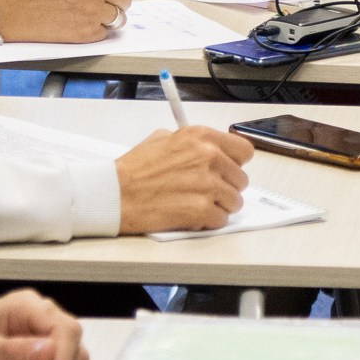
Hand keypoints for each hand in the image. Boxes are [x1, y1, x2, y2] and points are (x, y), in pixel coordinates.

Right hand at [0, 0, 132, 42]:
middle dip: (118, 5)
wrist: (14, 7)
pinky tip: (79, 25)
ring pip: (119, 19)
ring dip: (108, 20)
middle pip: (125, 0)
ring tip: (89, 16)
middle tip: (104, 7)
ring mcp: (93, 11)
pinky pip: (104, 34)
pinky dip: (95, 32)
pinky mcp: (87, 32)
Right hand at [114, 126, 254, 232]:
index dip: (235, 163)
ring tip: (196, 204)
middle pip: (241, 179)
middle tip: (206, 192)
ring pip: (235, 201)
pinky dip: (208, 221)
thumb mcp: (162, 139)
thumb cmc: (133, 170)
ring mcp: (208, 184)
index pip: (244, 150)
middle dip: (226, 187)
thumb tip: (210, 149)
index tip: (228, 170)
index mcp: (201, 137)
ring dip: (219, 206)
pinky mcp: (202, 210)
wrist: (114, 194)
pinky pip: (221, 220)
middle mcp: (209, 157)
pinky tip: (191, 216)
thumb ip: (191, 143)